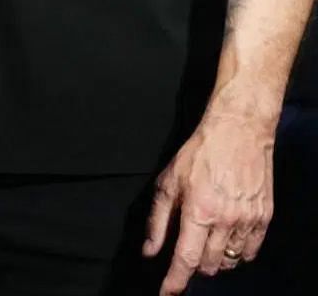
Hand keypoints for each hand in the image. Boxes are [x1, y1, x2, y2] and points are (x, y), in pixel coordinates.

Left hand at [143, 106, 275, 291]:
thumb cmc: (198, 155)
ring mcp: (248, 221)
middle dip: (196, 267)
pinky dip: (237, 254)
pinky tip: (227, 242)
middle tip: (188, 253)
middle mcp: (226, 221)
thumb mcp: (167, 183)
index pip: (186, 259)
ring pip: (231, 262)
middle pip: (210, 265)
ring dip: (217, 261)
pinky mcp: (264, 218)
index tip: (167, 295)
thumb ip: (157, 220)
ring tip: (207, 243)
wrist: (239, 133)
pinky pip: (250, 252)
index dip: (175, 281)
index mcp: (198, 212)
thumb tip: (149, 251)